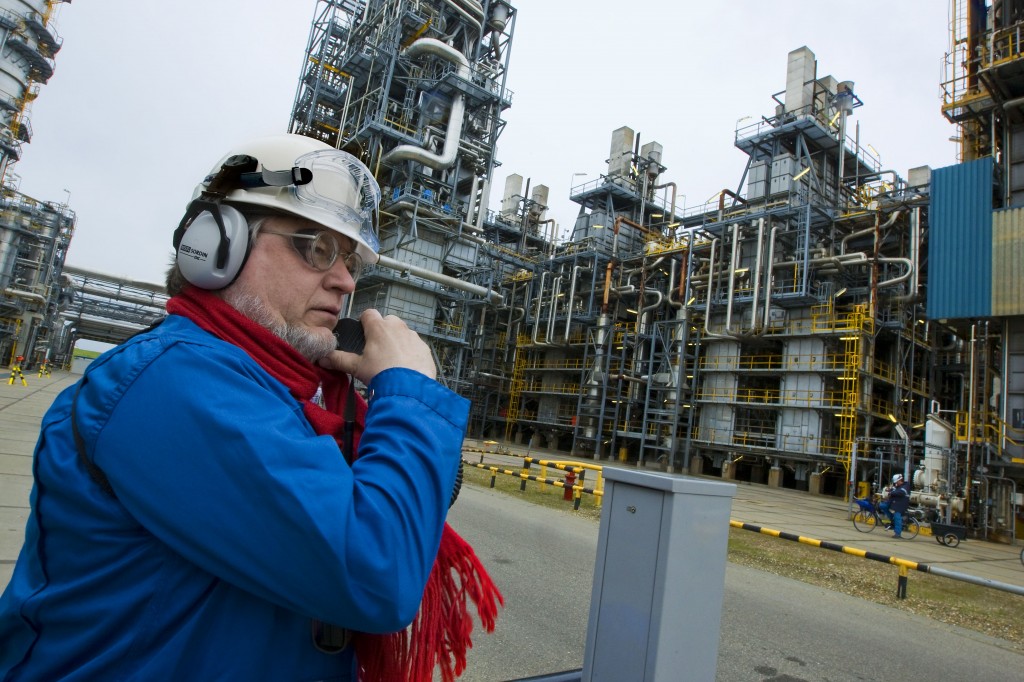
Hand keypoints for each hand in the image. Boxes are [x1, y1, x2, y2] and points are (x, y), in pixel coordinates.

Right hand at [319, 309, 435, 382]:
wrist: (409, 389)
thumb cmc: (382, 375)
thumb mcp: (357, 367)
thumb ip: (339, 360)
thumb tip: (323, 358)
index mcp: (379, 327)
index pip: (369, 313)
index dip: (364, 322)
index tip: (363, 333)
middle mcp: (398, 327)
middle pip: (388, 322)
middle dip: (382, 332)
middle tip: (377, 351)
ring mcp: (414, 336)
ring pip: (403, 333)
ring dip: (397, 342)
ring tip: (392, 361)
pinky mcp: (425, 348)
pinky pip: (416, 346)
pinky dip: (411, 353)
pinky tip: (406, 367)